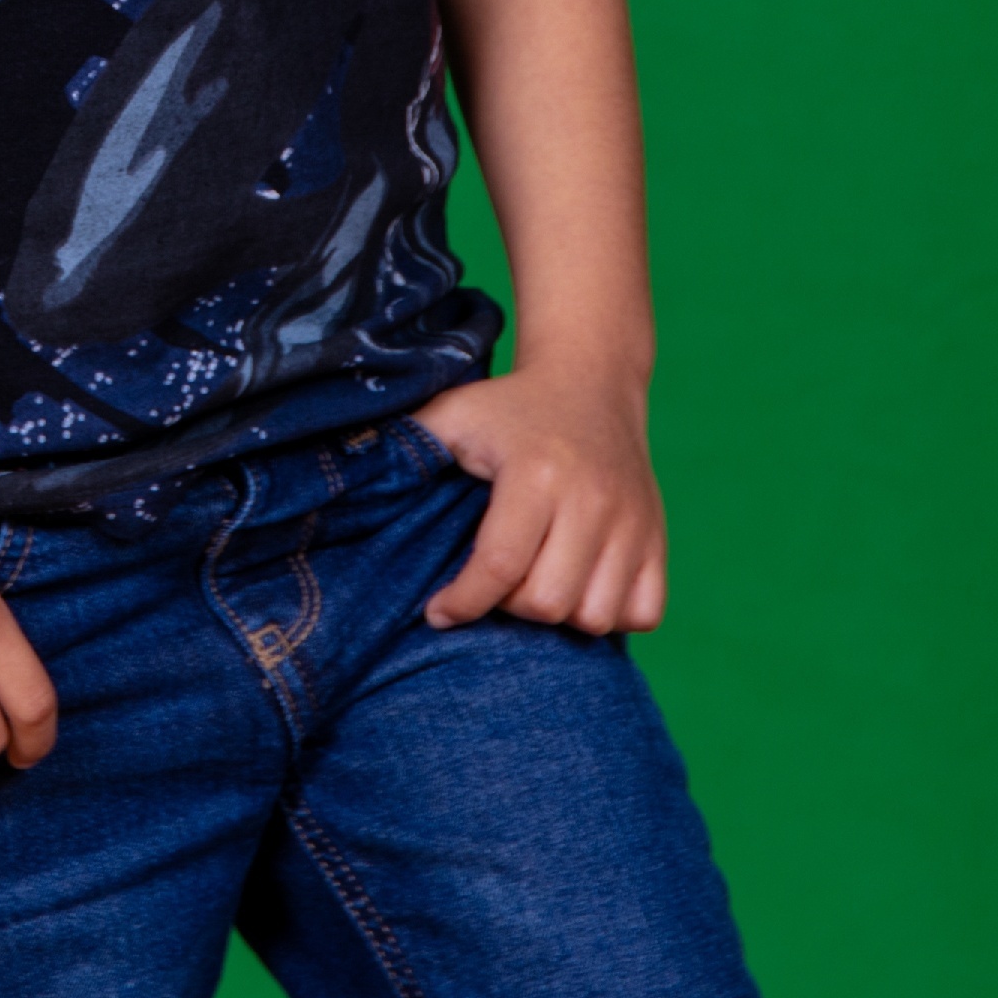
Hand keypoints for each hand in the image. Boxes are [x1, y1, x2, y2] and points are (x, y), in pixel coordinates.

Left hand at [409, 356, 665, 636]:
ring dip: (561, 615)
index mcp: (536, 474)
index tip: (438, 611)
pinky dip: (613, 613)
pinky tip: (581, 586)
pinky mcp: (657, 537)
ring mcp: (633, 521)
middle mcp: (592, 500)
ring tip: (535, 583)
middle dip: (510, 609)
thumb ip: (403, 445)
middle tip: (493, 587)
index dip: (462, 603)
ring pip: (598, 616)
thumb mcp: (452, 413)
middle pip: (549, 603)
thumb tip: (340, 473)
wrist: (590, 381)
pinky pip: (644, 612)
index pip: (498, 567)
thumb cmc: (508, 407)